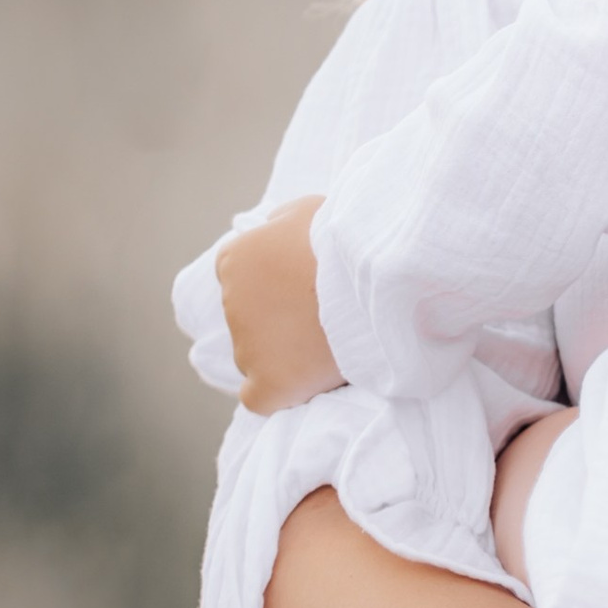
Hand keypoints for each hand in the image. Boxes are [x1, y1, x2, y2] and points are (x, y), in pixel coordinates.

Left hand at [218, 193, 343, 413]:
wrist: (376, 278)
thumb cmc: (347, 238)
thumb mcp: (307, 209)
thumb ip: (280, 224)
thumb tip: (272, 232)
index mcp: (235, 260)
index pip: (243, 279)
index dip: (276, 286)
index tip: (306, 289)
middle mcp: (231, 303)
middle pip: (250, 320)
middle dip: (280, 320)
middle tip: (324, 316)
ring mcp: (248, 348)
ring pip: (256, 358)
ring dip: (284, 354)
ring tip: (328, 343)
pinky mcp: (269, 384)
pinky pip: (259, 398)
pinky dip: (277, 393)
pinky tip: (304, 382)